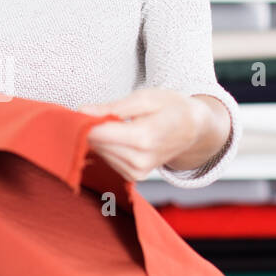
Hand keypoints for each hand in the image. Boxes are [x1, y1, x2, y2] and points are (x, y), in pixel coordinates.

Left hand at [78, 88, 208, 182]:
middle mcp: (139, 161)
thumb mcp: (145, 98)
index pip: (99, 134)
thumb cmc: (171, 108)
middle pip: (97, 144)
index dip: (85, 121)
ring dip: (99, 138)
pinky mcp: (133, 176)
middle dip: (90, 128)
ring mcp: (137, 172)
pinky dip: (107, 147)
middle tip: (97, 112)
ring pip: (99, 152)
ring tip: (114, 122)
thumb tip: (82, 111)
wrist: (193, 129)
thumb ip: (112, 107)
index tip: (81, 110)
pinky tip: (119, 135)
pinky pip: (107, 160)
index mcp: (144, 138)